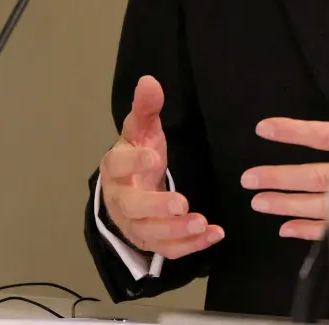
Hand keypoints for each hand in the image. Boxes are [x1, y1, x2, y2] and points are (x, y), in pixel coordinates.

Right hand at [99, 75, 223, 256]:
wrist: (125, 189)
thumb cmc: (137, 154)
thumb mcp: (141, 130)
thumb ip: (146, 108)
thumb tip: (149, 80)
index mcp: (116, 168)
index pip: (118, 164)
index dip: (134, 162)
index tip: (154, 156)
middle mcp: (121, 199)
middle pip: (134, 207)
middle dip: (157, 207)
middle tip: (182, 204)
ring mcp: (134, 223)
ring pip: (151, 233)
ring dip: (177, 231)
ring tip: (202, 223)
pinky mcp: (151, 240)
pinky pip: (168, 249)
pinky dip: (191, 246)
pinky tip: (213, 234)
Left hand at [241, 40, 328, 239]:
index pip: (327, 136)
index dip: (293, 132)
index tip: (265, 128)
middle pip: (317, 178)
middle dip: (280, 178)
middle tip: (249, 177)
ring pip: (324, 207)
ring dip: (288, 206)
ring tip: (259, 201)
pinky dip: (313, 232)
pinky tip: (288, 228)